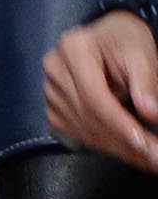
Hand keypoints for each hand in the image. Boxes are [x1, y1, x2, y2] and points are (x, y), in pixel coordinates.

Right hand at [44, 10, 157, 171]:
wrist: (106, 40)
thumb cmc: (124, 40)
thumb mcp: (140, 51)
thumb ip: (146, 81)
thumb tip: (150, 114)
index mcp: (73, 50)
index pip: (94, 96)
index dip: (119, 124)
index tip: (144, 144)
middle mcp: (55, 72)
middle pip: (88, 117)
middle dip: (123, 143)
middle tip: (153, 158)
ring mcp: (50, 93)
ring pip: (84, 130)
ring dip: (117, 148)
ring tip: (146, 158)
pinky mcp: (53, 110)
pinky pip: (79, 134)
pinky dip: (105, 145)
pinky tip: (126, 150)